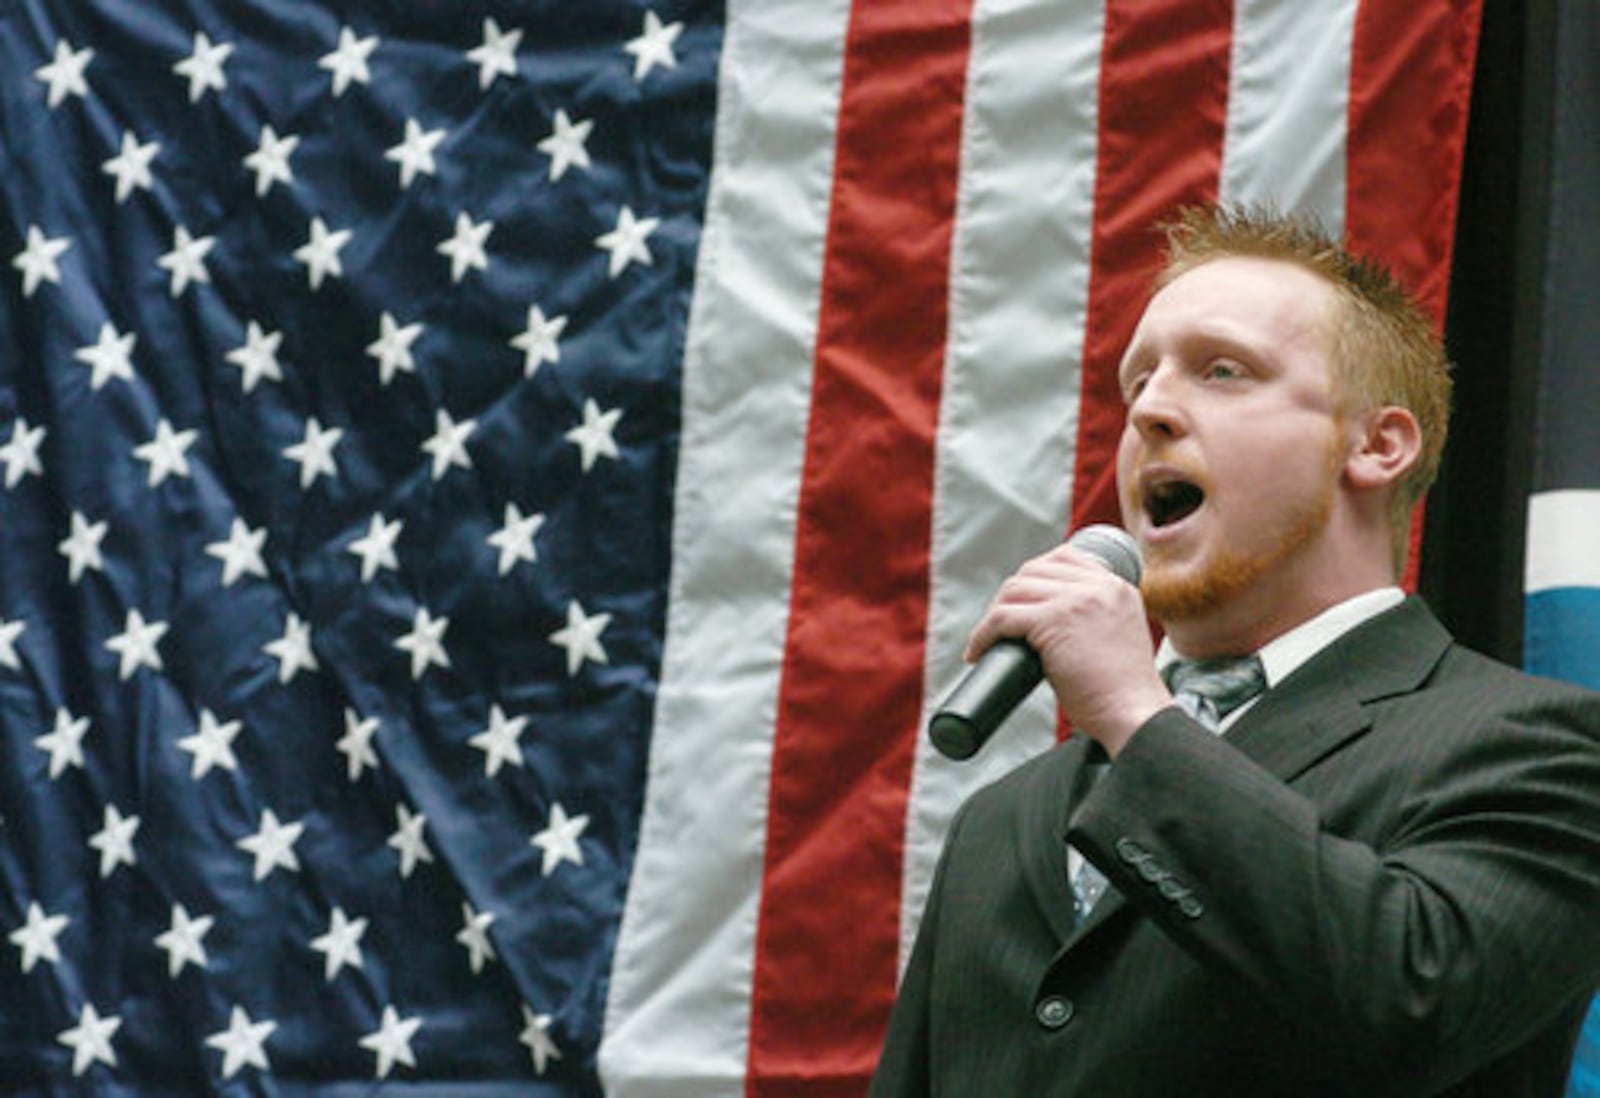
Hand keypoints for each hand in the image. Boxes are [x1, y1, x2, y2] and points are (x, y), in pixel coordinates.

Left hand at [965, 541, 1171, 755]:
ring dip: (994, 614)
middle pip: (1034, 570)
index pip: (1064, 558)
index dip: (1034, 576)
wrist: (1133, 715)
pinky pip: (1003, 617)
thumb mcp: (1116, 636)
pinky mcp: (1054, 621)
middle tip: (999, 625)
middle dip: (1010, 595)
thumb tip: (1044, 620)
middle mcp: (1099, 587)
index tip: (1020, 600)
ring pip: (1015, 590)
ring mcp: (1077, 600)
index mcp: (1116, 588)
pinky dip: (983, 634)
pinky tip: (978, 651)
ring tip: (987, 639)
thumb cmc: (1121, 693)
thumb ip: (1091, 618)